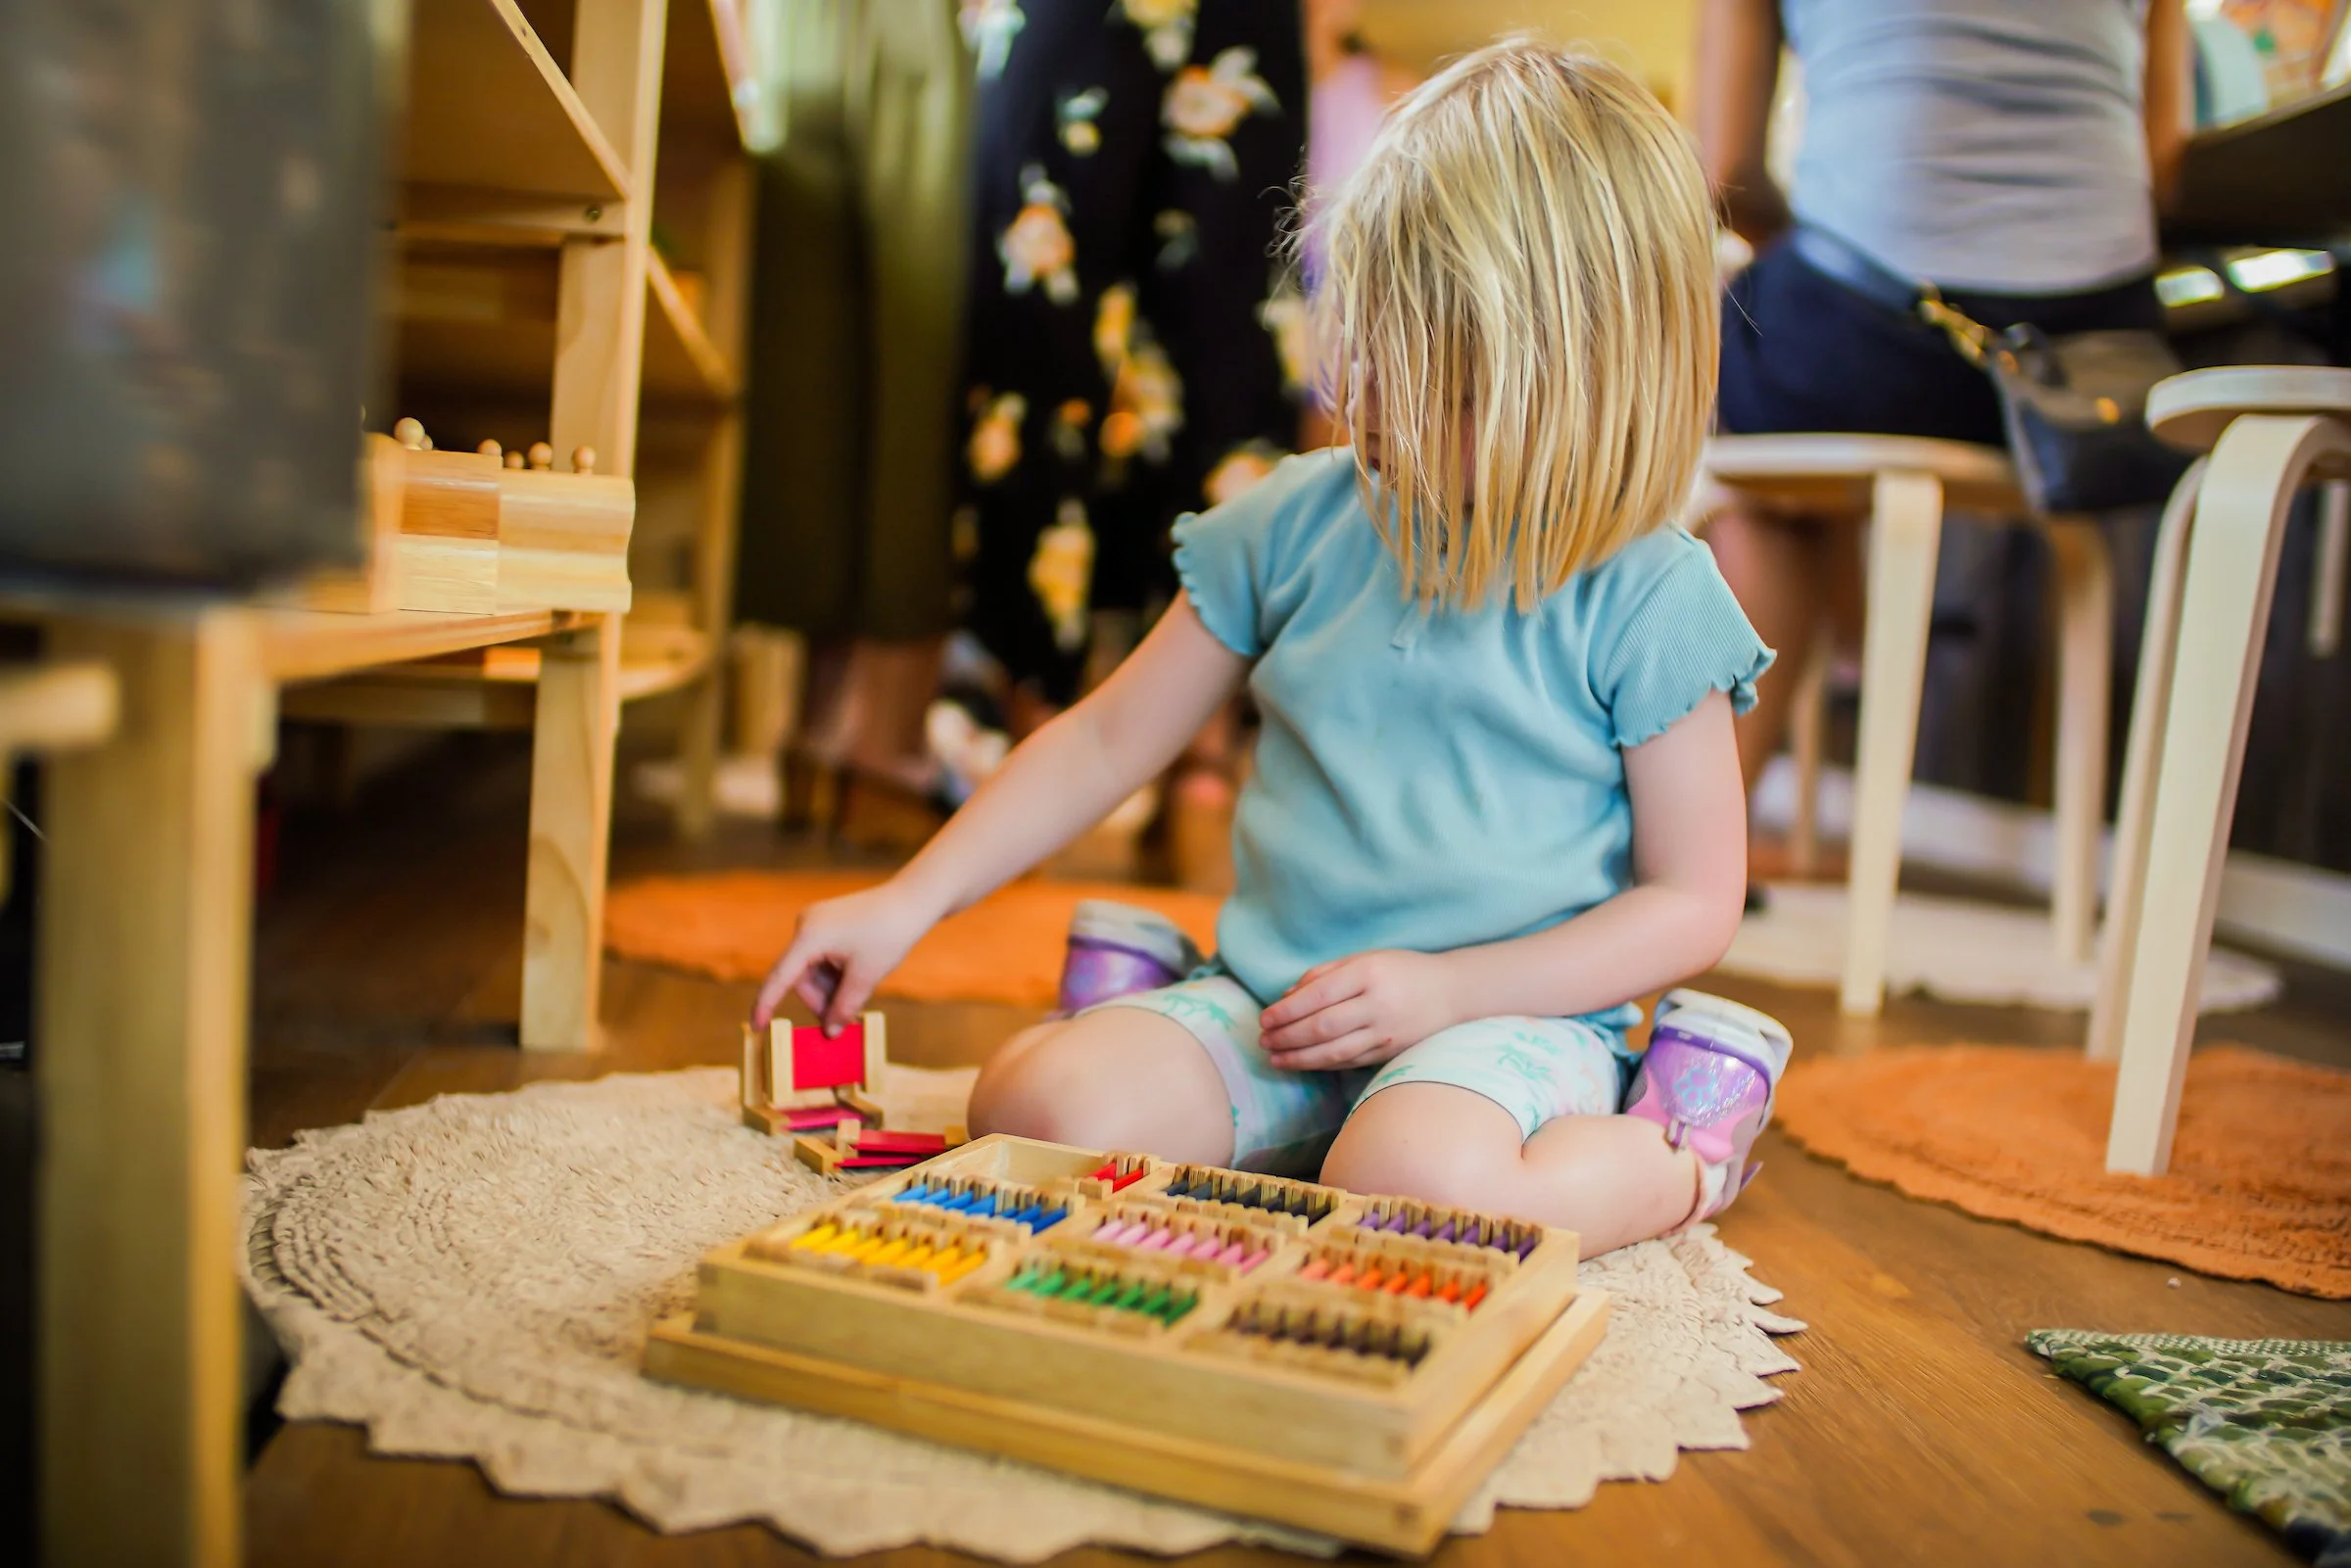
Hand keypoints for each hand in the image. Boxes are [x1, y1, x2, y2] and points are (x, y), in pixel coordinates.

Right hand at [752, 881, 941, 1032]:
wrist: (911, 900)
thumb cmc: (890, 933)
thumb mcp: (867, 976)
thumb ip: (845, 1006)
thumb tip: (830, 1032)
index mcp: (811, 936)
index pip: (781, 977)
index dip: (766, 1004)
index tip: (756, 1026)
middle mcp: (805, 925)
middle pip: (800, 977)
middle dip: (821, 999)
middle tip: (845, 1018)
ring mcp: (814, 921)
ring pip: (811, 970)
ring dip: (829, 987)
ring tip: (858, 992)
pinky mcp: (825, 922)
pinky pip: (820, 957)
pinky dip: (834, 973)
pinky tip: (855, 975)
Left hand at [1258, 950, 1459, 1070]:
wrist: (1452, 993)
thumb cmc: (1401, 970)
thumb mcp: (1364, 959)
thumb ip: (1323, 975)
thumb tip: (1284, 997)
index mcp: (1368, 974)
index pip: (1318, 996)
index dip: (1287, 1011)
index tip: (1264, 1019)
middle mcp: (1378, 1004)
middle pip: (1322, 1027)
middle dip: (1287, 1037)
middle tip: (1263, 1041)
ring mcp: (1386, 1033)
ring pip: (1334, 1051)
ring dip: (1299, 1058)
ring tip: (1274, 1058)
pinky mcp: (1390, 1053)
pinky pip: (1349, 1061)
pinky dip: (1322, 1064)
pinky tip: (1303, 1063)